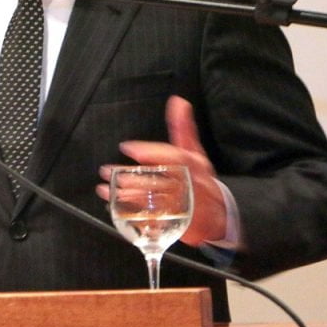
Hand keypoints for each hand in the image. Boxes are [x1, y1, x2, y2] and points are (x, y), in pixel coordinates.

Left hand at [97, 95, 225, 246]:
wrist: (219, 215)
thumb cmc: (201, 179)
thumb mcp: (195, 152)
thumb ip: (183, 128)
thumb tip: (178, 101)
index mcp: (194, 166)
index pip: (174, 157)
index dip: (150, 152)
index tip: (128, 148)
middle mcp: (191, 186)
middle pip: (160, 182)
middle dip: (132, 178)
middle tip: (110, 173)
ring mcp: (186, 208)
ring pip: (155, 202)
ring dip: (129, 196)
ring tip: (107, 190)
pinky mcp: (179, 225)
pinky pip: (156, 222)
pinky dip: (135, 217)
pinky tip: (118, 210)